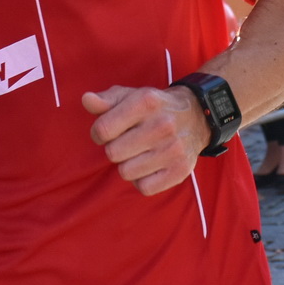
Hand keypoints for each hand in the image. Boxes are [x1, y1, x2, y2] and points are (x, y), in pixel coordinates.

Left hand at [82, 85, 210, 195]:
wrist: (197, 116)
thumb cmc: (154, 107)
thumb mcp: (131, 96)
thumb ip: (105, 100)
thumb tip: (86, 99)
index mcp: (146, 102)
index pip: (103, 130)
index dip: (99, 133)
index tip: (109, 130)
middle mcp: (162, 124)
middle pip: (113, 153)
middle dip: (115, 148)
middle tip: (128, 141)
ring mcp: (173, 149)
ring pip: (126, 172)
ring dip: (128, 164)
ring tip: (140, 152)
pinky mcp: (180, 170)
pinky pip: (144, 187)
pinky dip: (142, 180)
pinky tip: (150, 165)